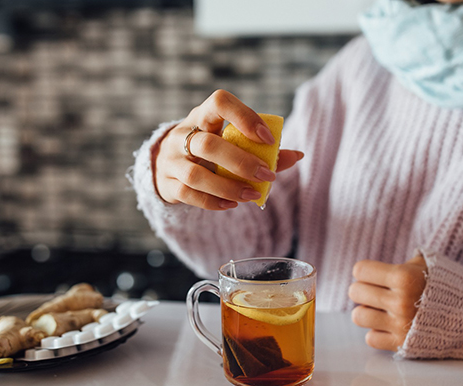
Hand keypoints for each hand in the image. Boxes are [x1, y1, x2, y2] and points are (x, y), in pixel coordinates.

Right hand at [153, 90, 303, 210]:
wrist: (166, 164)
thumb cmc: (210, 149)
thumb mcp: (230, 141)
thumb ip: (262, 150)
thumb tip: (297, 156)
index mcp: (203, 116)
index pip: (219, 103)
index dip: (245, 118)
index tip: (269, 140)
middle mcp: (182, 134)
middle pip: (207, 144)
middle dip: (241, 162)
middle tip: (267, 175)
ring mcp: (171, 160)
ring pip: (196, 175)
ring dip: (228, 187)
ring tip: (252, 195)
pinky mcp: (167, 183)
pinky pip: (188, 195)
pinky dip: (213, 202)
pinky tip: (233, 205)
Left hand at [349, 254, 427, 350]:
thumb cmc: (448, 286)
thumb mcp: (427, 265)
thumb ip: (401, 263)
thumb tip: (381, 266)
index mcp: (404, 276)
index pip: (360, 270)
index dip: (366, 271)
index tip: (375, 275)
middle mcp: (400, 300)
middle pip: (355, 292)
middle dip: (364, 290)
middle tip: (377, 292)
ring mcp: (400, 324)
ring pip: (358, 316)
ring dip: (367, 311)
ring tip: (381, 309)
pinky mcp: (402, 343)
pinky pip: (371, 338)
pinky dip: (377, 332)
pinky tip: (390, 326)